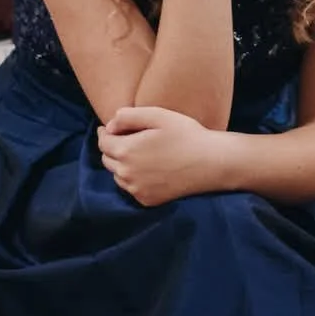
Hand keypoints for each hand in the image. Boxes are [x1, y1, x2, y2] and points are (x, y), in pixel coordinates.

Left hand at [97, 105, 228, 206]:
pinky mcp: (147, 200)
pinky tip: (148, 169)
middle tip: (125, 138)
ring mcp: (137, 190)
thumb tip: (109, 125)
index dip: (105, 132)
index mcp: (126, 151)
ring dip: (121, 164)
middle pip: (107, 159)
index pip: (103, 142)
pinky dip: (134, 178)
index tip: (110, 128)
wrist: (211, 163)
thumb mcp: (158, 115)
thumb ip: (128, 116)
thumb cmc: (186, 134)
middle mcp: (126, 174)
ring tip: (138, 153)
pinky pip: (131, 188)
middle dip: (112, 148)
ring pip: (118, 175)